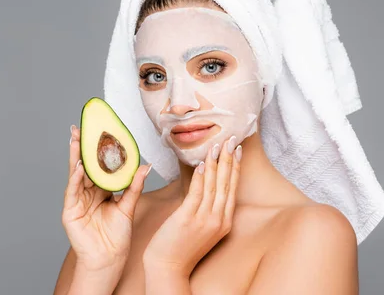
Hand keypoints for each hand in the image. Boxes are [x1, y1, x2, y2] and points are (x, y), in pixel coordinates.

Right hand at [61, 125, 151, 271]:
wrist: (110, 258)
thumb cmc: (118, 235)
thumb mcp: (128, 206)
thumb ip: (134, 186)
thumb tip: (146, 166)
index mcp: (101, 190)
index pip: (99, 165)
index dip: (98, 149)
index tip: (99, 130)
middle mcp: (88, 192)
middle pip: (85, 165)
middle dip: (82, 147)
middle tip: (80, 128)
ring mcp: (77, 200)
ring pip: (76, 174)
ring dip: (76, 157)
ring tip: (77, 140)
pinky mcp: (70, 210)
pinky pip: (73, 191)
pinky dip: (75, 178)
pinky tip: (78, 167)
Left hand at [142, 135, 241, 277]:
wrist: (169, 267)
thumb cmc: (181, 246)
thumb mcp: (202, 227)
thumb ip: (207, 208)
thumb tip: (205, 184)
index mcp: (224, 222)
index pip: (232, 188)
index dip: (235, 167)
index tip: (237, 149)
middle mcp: (218, 220)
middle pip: (226, 184)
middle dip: (230, 159)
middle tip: (232, 139)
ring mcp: (204, 220)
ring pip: (213, 186)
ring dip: (215, 163)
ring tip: (217, 145)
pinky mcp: (187, 219)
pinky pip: (196, 194)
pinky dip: (200, 178)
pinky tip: (201, 165)